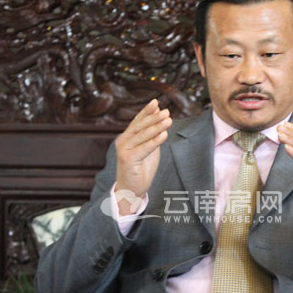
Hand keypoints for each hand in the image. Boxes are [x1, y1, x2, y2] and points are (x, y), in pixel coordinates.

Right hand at [115, 99, 171, 214]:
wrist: (131, 190)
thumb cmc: (141, 170)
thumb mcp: (149, 149)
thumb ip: (153, 135)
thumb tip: (160, 116)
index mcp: (127, 137)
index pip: (138, 121)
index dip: (147, 111)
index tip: (156, 102)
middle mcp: (123, 141)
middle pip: (140, 126)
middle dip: (154, 117)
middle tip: (167, 111)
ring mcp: (124, 150)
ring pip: (142, 135)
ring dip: (157, 127)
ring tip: (168, 120)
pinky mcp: (127, 159)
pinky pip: (144, 148)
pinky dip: (154, 141)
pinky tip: (164, 135)